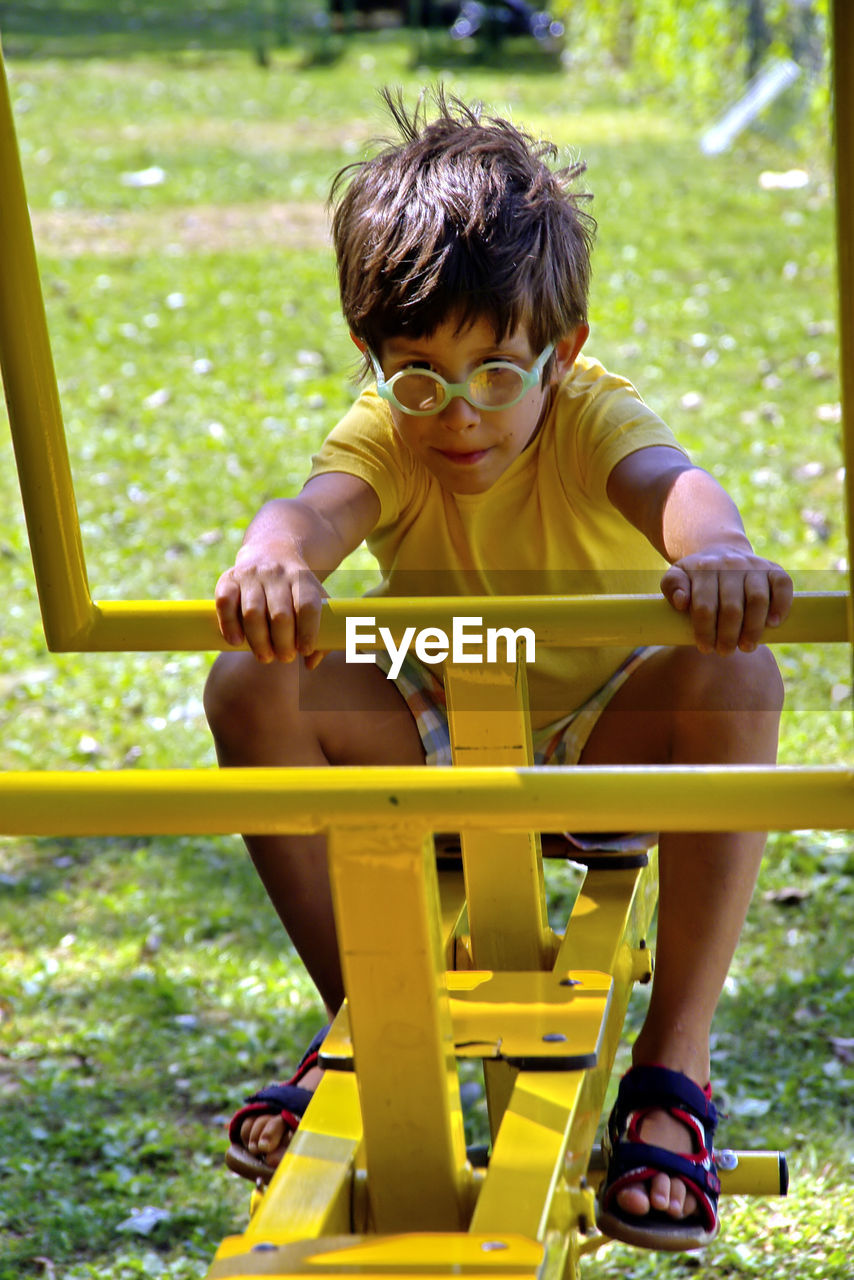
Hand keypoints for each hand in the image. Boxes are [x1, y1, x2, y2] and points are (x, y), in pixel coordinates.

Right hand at [214, 544, 326, 664]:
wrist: (272, 551)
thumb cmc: (297, 590)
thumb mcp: (316, 600)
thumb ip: (322, 633)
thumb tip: (311, 663)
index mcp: (302, 580)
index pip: (308, 606)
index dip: (308, 631)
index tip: (305, 651)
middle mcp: (276, 574)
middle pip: (280, 615)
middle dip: (283, 643)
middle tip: (285, 657)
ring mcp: (251, 575)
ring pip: (252, 613)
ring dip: (258, 641)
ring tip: (265, 656)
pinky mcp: (228, 579)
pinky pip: (225, 603)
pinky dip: (229, 625)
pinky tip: (237, 642)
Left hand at [661, 546, 792, 654]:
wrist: (720, 551)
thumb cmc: (697, 576)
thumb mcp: (677, 576)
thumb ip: (672, 587)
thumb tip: (682, 603)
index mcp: (704, 568)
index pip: (704, 606)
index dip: (704, 631)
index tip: (705, 648)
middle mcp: (730, 565)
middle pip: (732, 607)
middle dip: (728, 636)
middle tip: (725, 652)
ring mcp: (754, 566)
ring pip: (757, 599)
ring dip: (753, 628)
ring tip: (747, 647)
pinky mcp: (774, 569)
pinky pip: (782, 585)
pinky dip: (781, 605)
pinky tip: (773, 624)